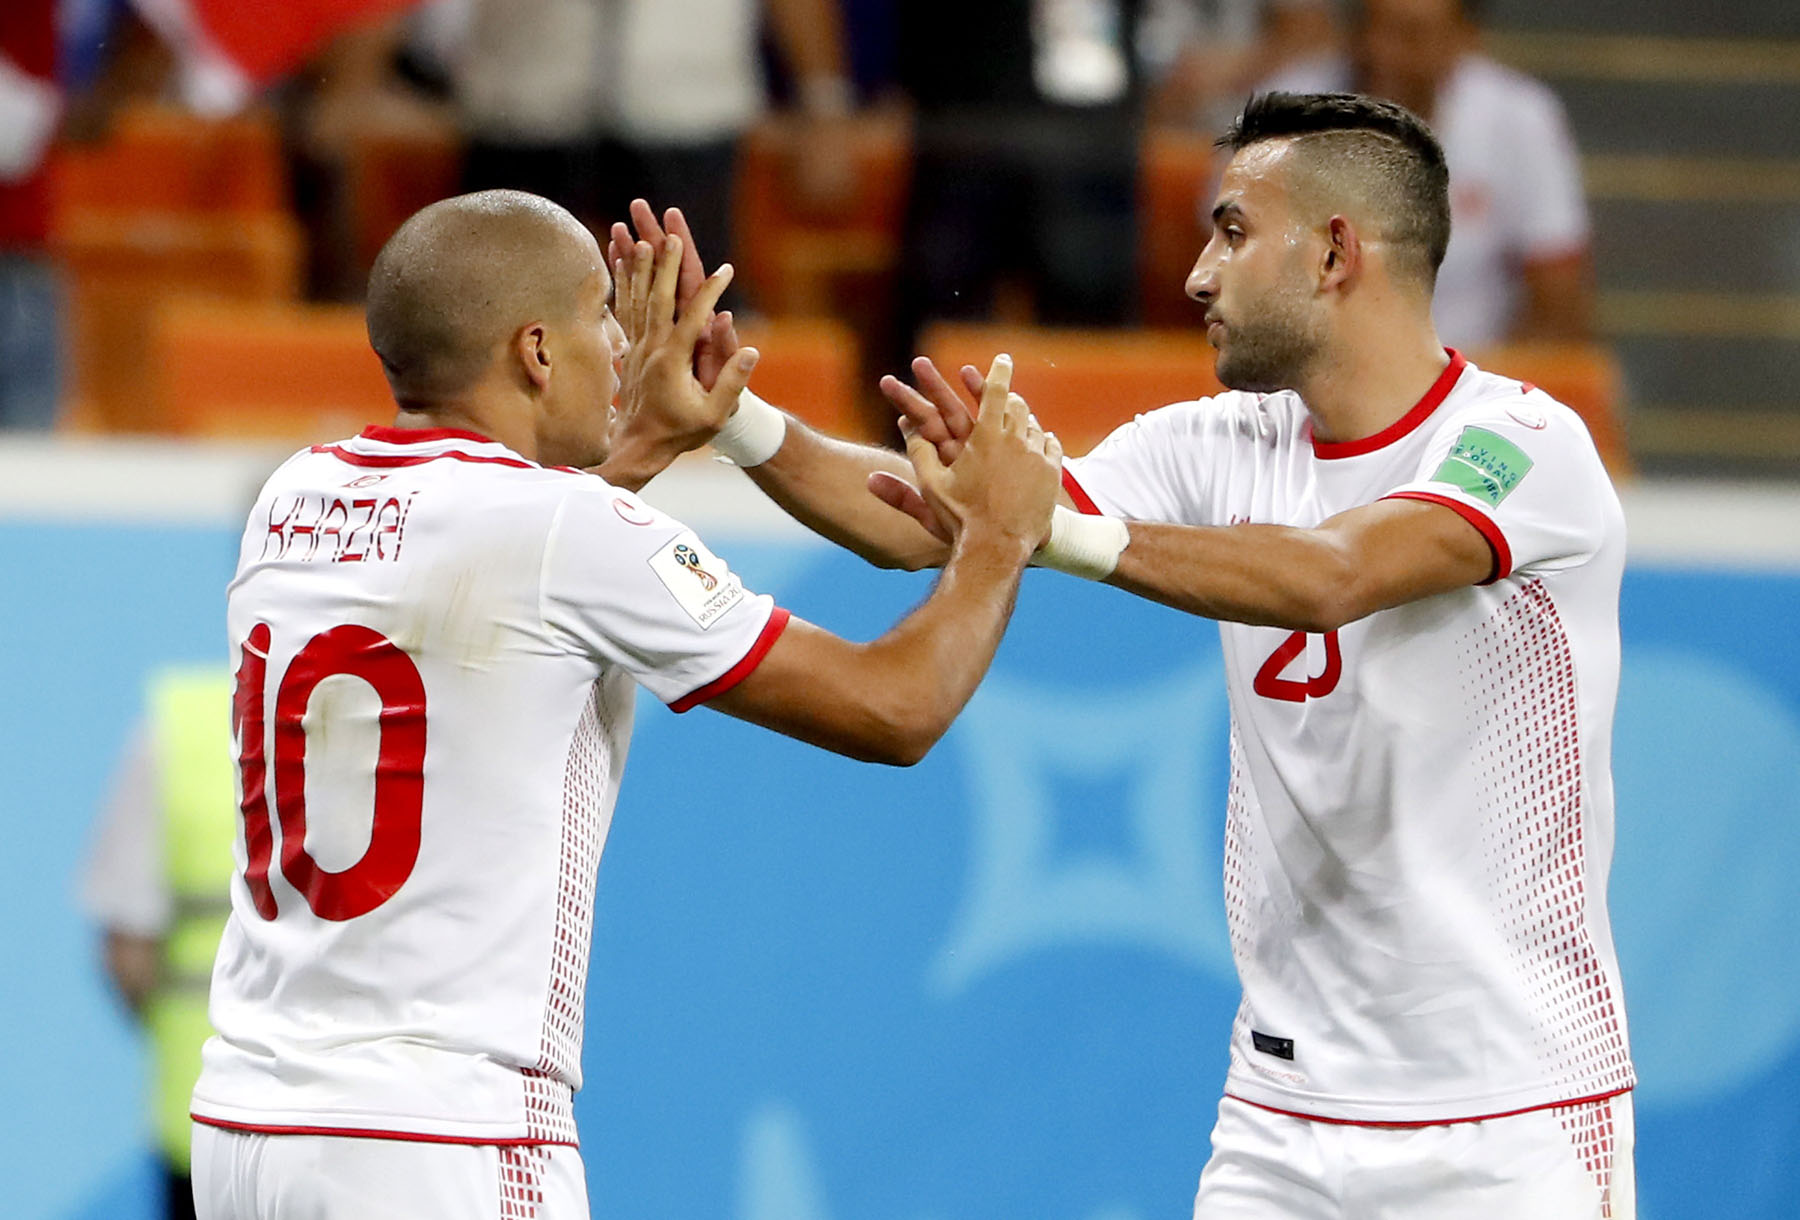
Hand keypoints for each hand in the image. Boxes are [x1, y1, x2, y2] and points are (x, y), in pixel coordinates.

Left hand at [612, 233, 759, 456]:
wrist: (640, 447)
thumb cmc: (681, 432)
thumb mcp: (714, 415)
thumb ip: (732, 382)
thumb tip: (752, 351)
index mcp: (673, 360)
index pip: (694, 316)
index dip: (711, 291)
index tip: (725, 269)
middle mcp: (651, 348)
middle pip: (658, 297)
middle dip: (666, 264)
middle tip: (672, 235)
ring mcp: (636, 348)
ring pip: (636, 298)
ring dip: (639, 267)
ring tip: (640, 237)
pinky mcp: (628, 350)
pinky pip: (623, 310)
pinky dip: (622, 284)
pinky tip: (618, 263)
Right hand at [871, 354, 1060, 551]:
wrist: (998, 548)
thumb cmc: (960, 518)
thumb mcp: (932, 485)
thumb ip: (919, 452)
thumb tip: (907, 425)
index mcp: (986, 437)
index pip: (996, 392)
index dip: (999, 372)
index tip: (1003, 359)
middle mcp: (1016, 440)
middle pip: (1018, 406)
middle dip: (1011, 398)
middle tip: (1007, 396)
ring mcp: (1037, 457)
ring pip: (1035, 425)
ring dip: (1025, 421)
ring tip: (1019, 423)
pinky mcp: (1052, 475)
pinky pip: (1051, 446)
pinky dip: (1043, 440)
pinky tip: (1039, 442)